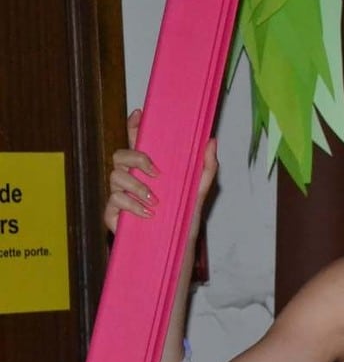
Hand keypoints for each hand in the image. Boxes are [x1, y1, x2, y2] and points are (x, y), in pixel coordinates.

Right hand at [104, 108, 217, 232]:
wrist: (177, 247)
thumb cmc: (186, 217)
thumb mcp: (200, 191)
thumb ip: (206, 166)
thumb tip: (211, 140)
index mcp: (149, 169)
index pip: (136, 142)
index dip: (134, 126)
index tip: (140, 114)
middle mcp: (132, 178)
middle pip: (120, 155)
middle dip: (136, 159)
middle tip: (156, 172)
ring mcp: (120, 195)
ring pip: (115, 176)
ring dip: (136, 186)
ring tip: (155, 200)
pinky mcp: (114, 213)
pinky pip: (114, 200)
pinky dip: (132, 205)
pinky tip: (148, 213)